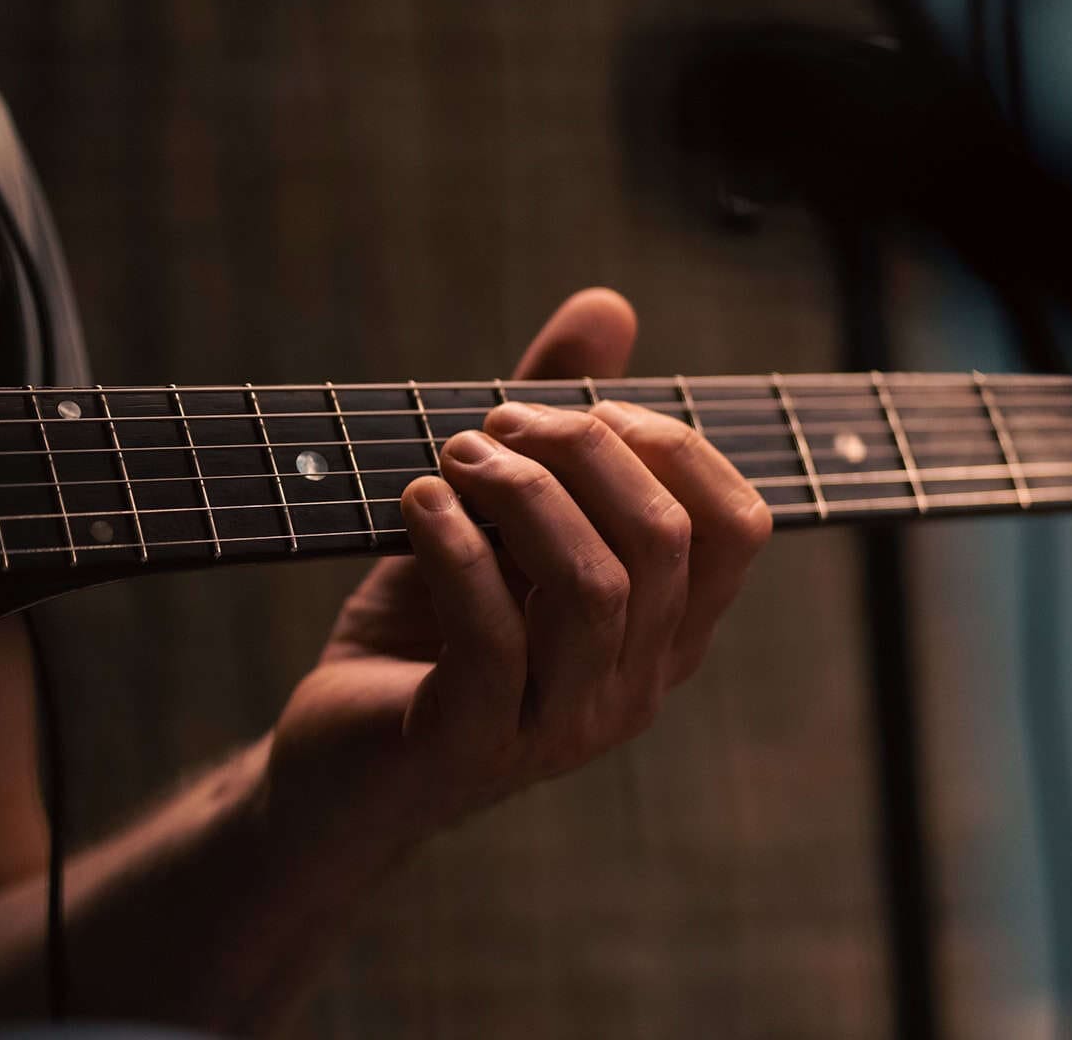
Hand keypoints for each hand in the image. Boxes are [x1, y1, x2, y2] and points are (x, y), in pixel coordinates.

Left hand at [266, 289, 770, 843]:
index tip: (583, 409)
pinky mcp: (473, 745)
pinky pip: (493, 635)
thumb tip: (609, 305)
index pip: (737, 527)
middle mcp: (634, 687)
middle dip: (582, 451)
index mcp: (662, 633)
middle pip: (663, 541)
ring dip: (519, 493)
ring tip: (456, 455)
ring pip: (593, 587)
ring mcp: (561, 727)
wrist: (333, 766)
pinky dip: (455, 546)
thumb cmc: (425, 635)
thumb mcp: (496, 520)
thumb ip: (557, 426)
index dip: (670, 444)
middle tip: (497, 423)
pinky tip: (415, 503)